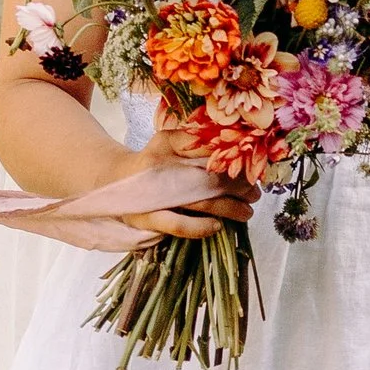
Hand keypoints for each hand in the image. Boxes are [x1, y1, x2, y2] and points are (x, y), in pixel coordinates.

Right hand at [117, 143, 256, 247]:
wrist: (114, 182)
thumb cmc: (151, 162)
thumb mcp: (169, 143)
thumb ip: (196, 142)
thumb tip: (233, 145)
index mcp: (168, 143)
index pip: (207, 149)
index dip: (232, 159)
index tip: (252, 167)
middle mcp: (159, 165)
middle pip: (209, 176)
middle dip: (237, 186)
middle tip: (255, 192)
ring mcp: (153, 193)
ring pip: (200, 201)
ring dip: (229, 208)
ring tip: (247, 211)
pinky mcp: (147, 218)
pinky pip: (178, 225)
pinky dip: (200, 227)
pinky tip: (217, 226)